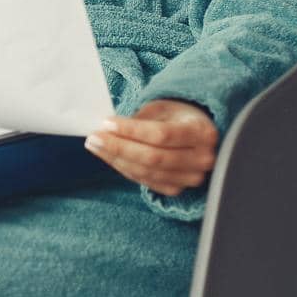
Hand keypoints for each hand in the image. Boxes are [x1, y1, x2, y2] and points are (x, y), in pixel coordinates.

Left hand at [84, 99, 218, 196]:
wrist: (195, 133)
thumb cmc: (176, 115)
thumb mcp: (162, 107)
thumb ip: (140, 119)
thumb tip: (107, 128)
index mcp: (202, 132)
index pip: (162, 135)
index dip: (131, 131)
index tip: (106, 123)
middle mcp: (202, 158)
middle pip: (153, 157)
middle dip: (119, 147)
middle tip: (93, 137)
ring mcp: (192, 178)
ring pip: (147, 172)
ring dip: (117, 160)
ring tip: (96, 146)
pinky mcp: (178, 189)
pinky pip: (146, 181)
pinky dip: (125, 169)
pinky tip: (109, 157)